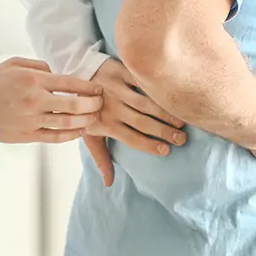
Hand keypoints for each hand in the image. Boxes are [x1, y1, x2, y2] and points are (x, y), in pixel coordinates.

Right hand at [0, 57, 101, 143]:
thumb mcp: (14, 64)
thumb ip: (39, 66)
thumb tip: (58, 71)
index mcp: (34, 81)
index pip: (70, 83)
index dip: (88, 86)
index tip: (98, 88)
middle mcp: (36, 101)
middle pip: (73, 105)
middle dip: (92, 104)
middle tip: (100, 103)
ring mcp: (33, 120)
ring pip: (67, 123)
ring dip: (85, 121)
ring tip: (94, 118)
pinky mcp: (28, 136)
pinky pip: (56, 137)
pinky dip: (71, 135)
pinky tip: (79, 131)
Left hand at [82, 59, 186, 186]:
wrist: (75, 75)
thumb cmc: (87, 110)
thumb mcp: (89, 135)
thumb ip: (101, 158)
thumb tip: (108, 184)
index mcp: (105, 124)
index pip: (131, 138)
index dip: (149, 145)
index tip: (166, 151)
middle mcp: (111, 107)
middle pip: (141, 122)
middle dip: (163, 132)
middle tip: (181, 139)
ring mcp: (116, 89)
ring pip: (144, 103)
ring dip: (164, 112)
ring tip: (181, 121)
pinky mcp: (120, 71)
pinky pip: (141, 81)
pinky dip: (156, 89)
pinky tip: (171, 97)